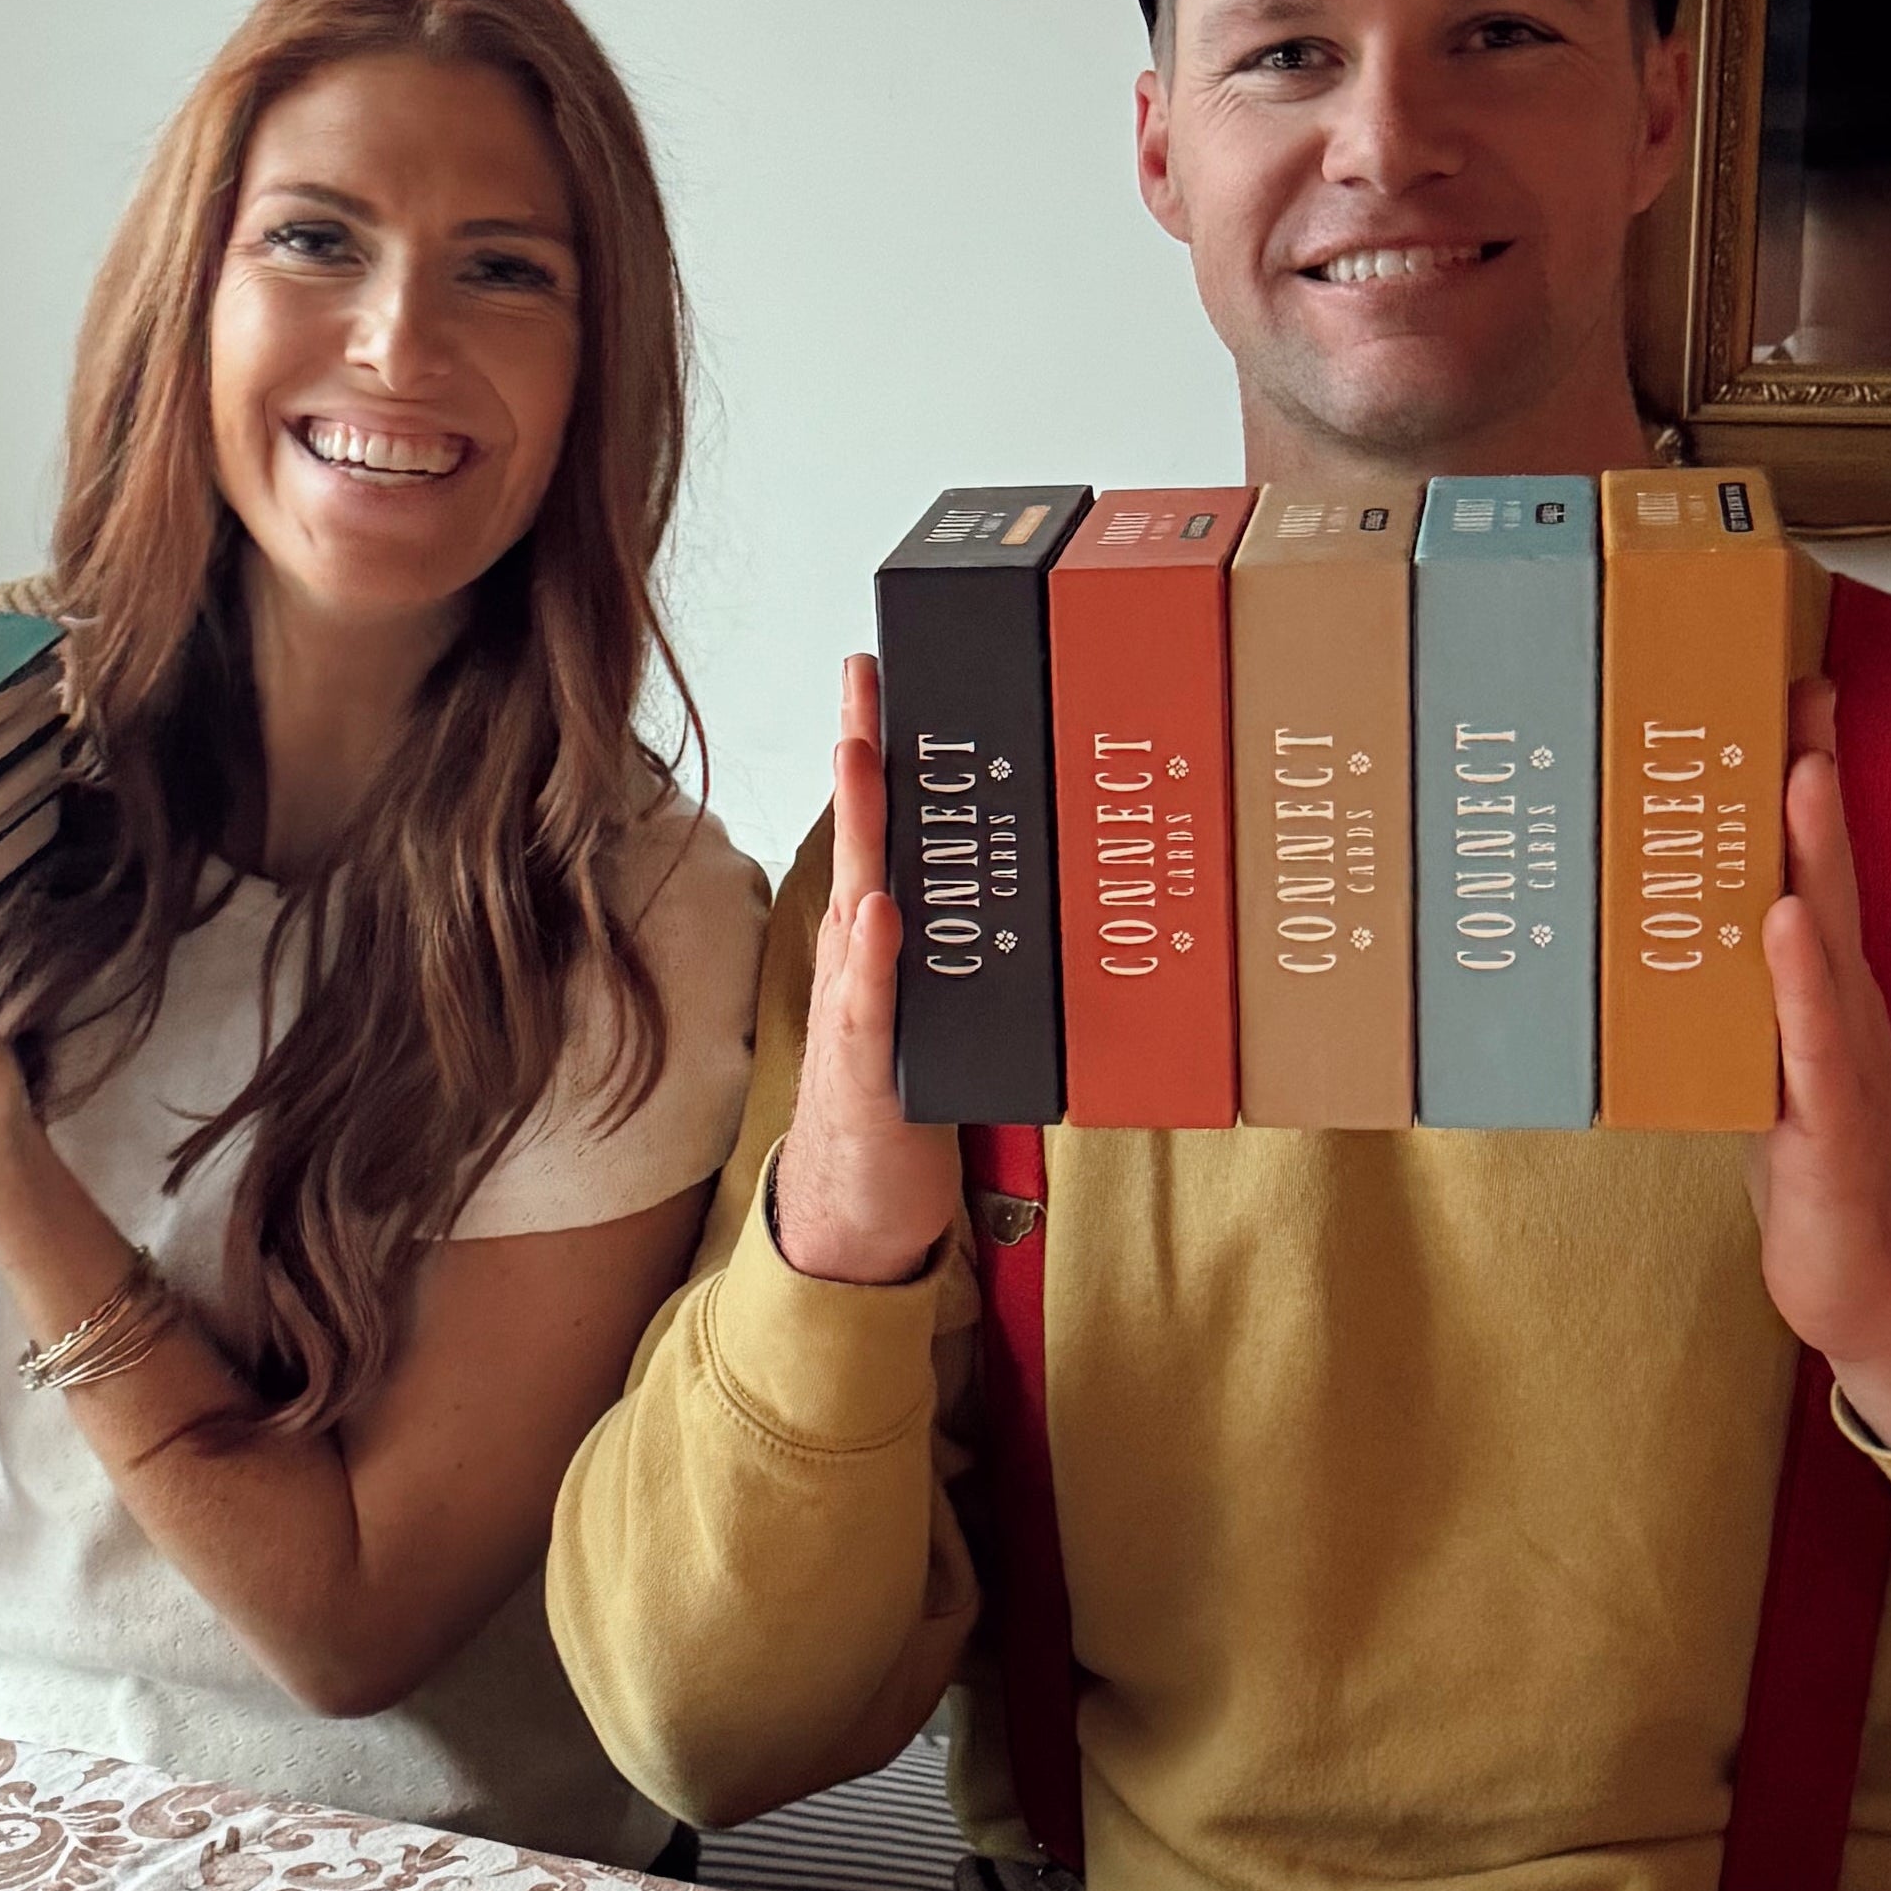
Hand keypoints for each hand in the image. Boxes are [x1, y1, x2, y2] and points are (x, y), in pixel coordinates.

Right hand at [771, 654, 961, 1285]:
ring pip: (858, 903)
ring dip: (862, 831)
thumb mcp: (949, 1015)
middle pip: (863, 840)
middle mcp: (858, 960)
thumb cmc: (903, 1108)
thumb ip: (975, 953)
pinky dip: (870, 960)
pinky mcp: (864, 1071)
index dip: (882, 753)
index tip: (888, 674)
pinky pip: (867, 1009)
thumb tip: (1037, 885)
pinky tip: (876, 914)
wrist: (856, 1216)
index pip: (885, 834)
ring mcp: (854, 1010)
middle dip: (863, 754)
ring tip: (863, 755)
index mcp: (882, 942)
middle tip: (864, 674)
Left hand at [1745, 678, 1890, 1450]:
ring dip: (1808, 855)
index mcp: (1813, 994)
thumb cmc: (1817, 1180)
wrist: (1881, 1297)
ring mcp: (1837, 1063)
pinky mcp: (1829, 1128)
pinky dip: (1798, 983)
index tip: (1776, 692)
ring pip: (1820, 940)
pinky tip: (1784, 925)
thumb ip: (1724, 1004)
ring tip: (1795, 770)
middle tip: (1792, 688)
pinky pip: (1812, 1045)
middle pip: (1817, 876)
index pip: (1802, 869)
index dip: (1794, 783)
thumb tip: (1655, 935)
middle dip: (1804, 781)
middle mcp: (1833, 1010)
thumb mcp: (1758, 1072)